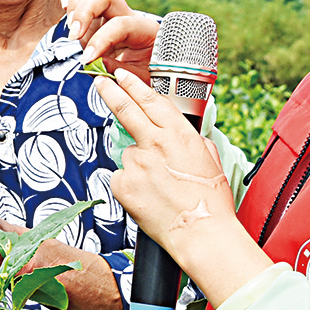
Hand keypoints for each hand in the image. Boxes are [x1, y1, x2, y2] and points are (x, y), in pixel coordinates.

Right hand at [61, 0, 160, 81]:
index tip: (87, 59)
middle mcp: (127, 14)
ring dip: (76, 3)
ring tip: (71, 27)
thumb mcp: (139, 78)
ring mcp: (110, 12)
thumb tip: (95, 63)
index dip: (101, 40)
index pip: (120, 25)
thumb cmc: (148, 72)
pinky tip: (65, 9)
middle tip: (74, 36)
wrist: (153, 65)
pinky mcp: (96, 14)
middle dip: (84, 12)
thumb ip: (119, 71)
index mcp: (144, 29)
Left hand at [95, 68, 238, 247]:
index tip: (121, 76)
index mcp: (179, 134)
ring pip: (128, 154)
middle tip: (99, 84)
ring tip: (158, 186)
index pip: (150, 101)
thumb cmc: (209, 201)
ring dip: (138, 164)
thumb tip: (179, 136)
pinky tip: (148, 196)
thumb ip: (191, 142)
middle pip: (125, 110)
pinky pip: (121, 177)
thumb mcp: (210, 160)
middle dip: (110, 93)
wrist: (200, 232)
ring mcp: (136, 163)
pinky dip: (130, 185)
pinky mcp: (123, 184)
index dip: (133, 86)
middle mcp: (155, 144)